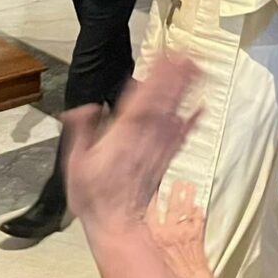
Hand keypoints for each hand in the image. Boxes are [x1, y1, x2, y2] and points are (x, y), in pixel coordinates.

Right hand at [64, 54, 200, 235]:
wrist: (118, 224)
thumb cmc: (95, 195)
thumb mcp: (75, 163)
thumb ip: (81, 131)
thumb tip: (83, 108)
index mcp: (123, 133)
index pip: (143, 97)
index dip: (155, 76)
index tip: (163, 57)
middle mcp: (145, 136)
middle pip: (164, 99)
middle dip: (176, 76)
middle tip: (188, 53)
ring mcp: (158, 147)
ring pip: (175, 112)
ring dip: (186, 90)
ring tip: (197, 68)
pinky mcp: (166, 159)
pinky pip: (182, 136)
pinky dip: (193, 121)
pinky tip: (202, 108)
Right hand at [147, 180, 214, 277]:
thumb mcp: (146, 261)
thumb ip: (140, 246)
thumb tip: (130, 241)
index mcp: (153, 236)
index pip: (149, 209)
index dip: (149, 195)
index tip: (148, 183)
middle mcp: (169, 231)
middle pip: (169, 205)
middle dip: (170, 191)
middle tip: (170, 179)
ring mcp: (184, 232)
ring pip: (185, 209)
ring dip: (187, 196)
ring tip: (187, 185)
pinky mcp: (197, 237)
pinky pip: (199, 220)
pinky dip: (199, 212)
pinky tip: (199, 206)